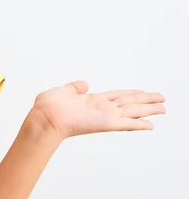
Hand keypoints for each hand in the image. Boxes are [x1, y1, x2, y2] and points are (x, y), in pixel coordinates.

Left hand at [29, 80, 165, 140]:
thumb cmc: (48, 106)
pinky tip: (151, 124)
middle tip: (162, 98)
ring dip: (148, 109)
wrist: (44, 117)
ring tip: (163, 107)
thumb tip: (85, 83)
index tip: (142, 92)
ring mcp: (104, 116)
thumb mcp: (63, 91)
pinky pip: (126, 124)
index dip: (130, 93)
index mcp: (91, 100)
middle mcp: (101, 108)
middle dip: (145, 100)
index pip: (116, 96)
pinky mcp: (105, 123)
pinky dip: (139, 124)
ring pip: (132, 111)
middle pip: (129, 103)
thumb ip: (75, 87)